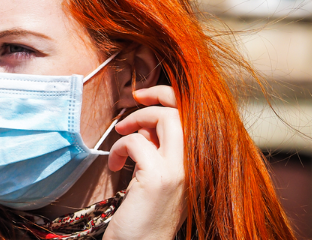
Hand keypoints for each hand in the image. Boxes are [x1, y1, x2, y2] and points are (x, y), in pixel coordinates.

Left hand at [102, 86, 186, 239]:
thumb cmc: (145, 215)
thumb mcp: (158, 176)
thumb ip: (160, 150)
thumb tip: (147, 123)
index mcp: (197, 162)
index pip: (193, 114)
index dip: (168, 96)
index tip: (143, 96)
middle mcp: (196, 164)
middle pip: (181, 110)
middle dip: (152, 99)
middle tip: (129, 110)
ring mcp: (180, 171)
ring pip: (165, 118)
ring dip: (134, 121)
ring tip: (119, 137)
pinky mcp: (159, 178)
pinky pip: (136, 142)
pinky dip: (119, 148)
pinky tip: (114, 165)